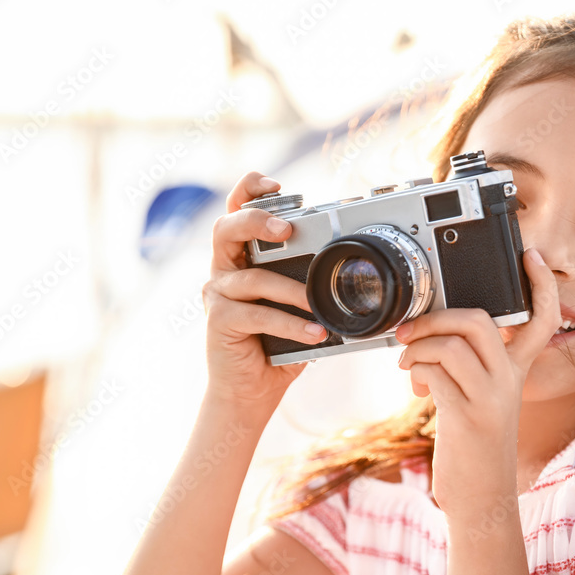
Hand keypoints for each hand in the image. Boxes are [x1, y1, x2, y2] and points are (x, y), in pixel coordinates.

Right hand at [201, 172, 327, 411]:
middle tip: (286, 229)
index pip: (236, 210)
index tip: (274, 184)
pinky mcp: (219, 320)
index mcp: (242, 257)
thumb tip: (356, 271)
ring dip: (291, 290)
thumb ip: (312, 283)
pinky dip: (291, 324)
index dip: (249, 191)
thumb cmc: (276, 344)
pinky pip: (259, 314)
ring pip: (252, 277)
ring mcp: (218, 294)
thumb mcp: (298, 307)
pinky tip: (315, 333)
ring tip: (318, 304)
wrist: (251, 390)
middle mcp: (224, 269)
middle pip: (227, 228)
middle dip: (257, 220)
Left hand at [396, 248, 560, 520]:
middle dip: (439, 316)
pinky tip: (415, 388)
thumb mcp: (480, 400)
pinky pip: (435, 373)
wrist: (481, 500)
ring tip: (407, 363)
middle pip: (483, 320)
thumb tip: (431, 336)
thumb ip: (467, 368)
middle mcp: (510, 382)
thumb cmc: (474, 447)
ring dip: (418, 347)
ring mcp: (491, 400)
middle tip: (413, 330)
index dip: (541, 286)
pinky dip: (415, 371)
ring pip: (454, 344)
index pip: (544, 321)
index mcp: (517, 374)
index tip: (528, 257)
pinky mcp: (467, 418)